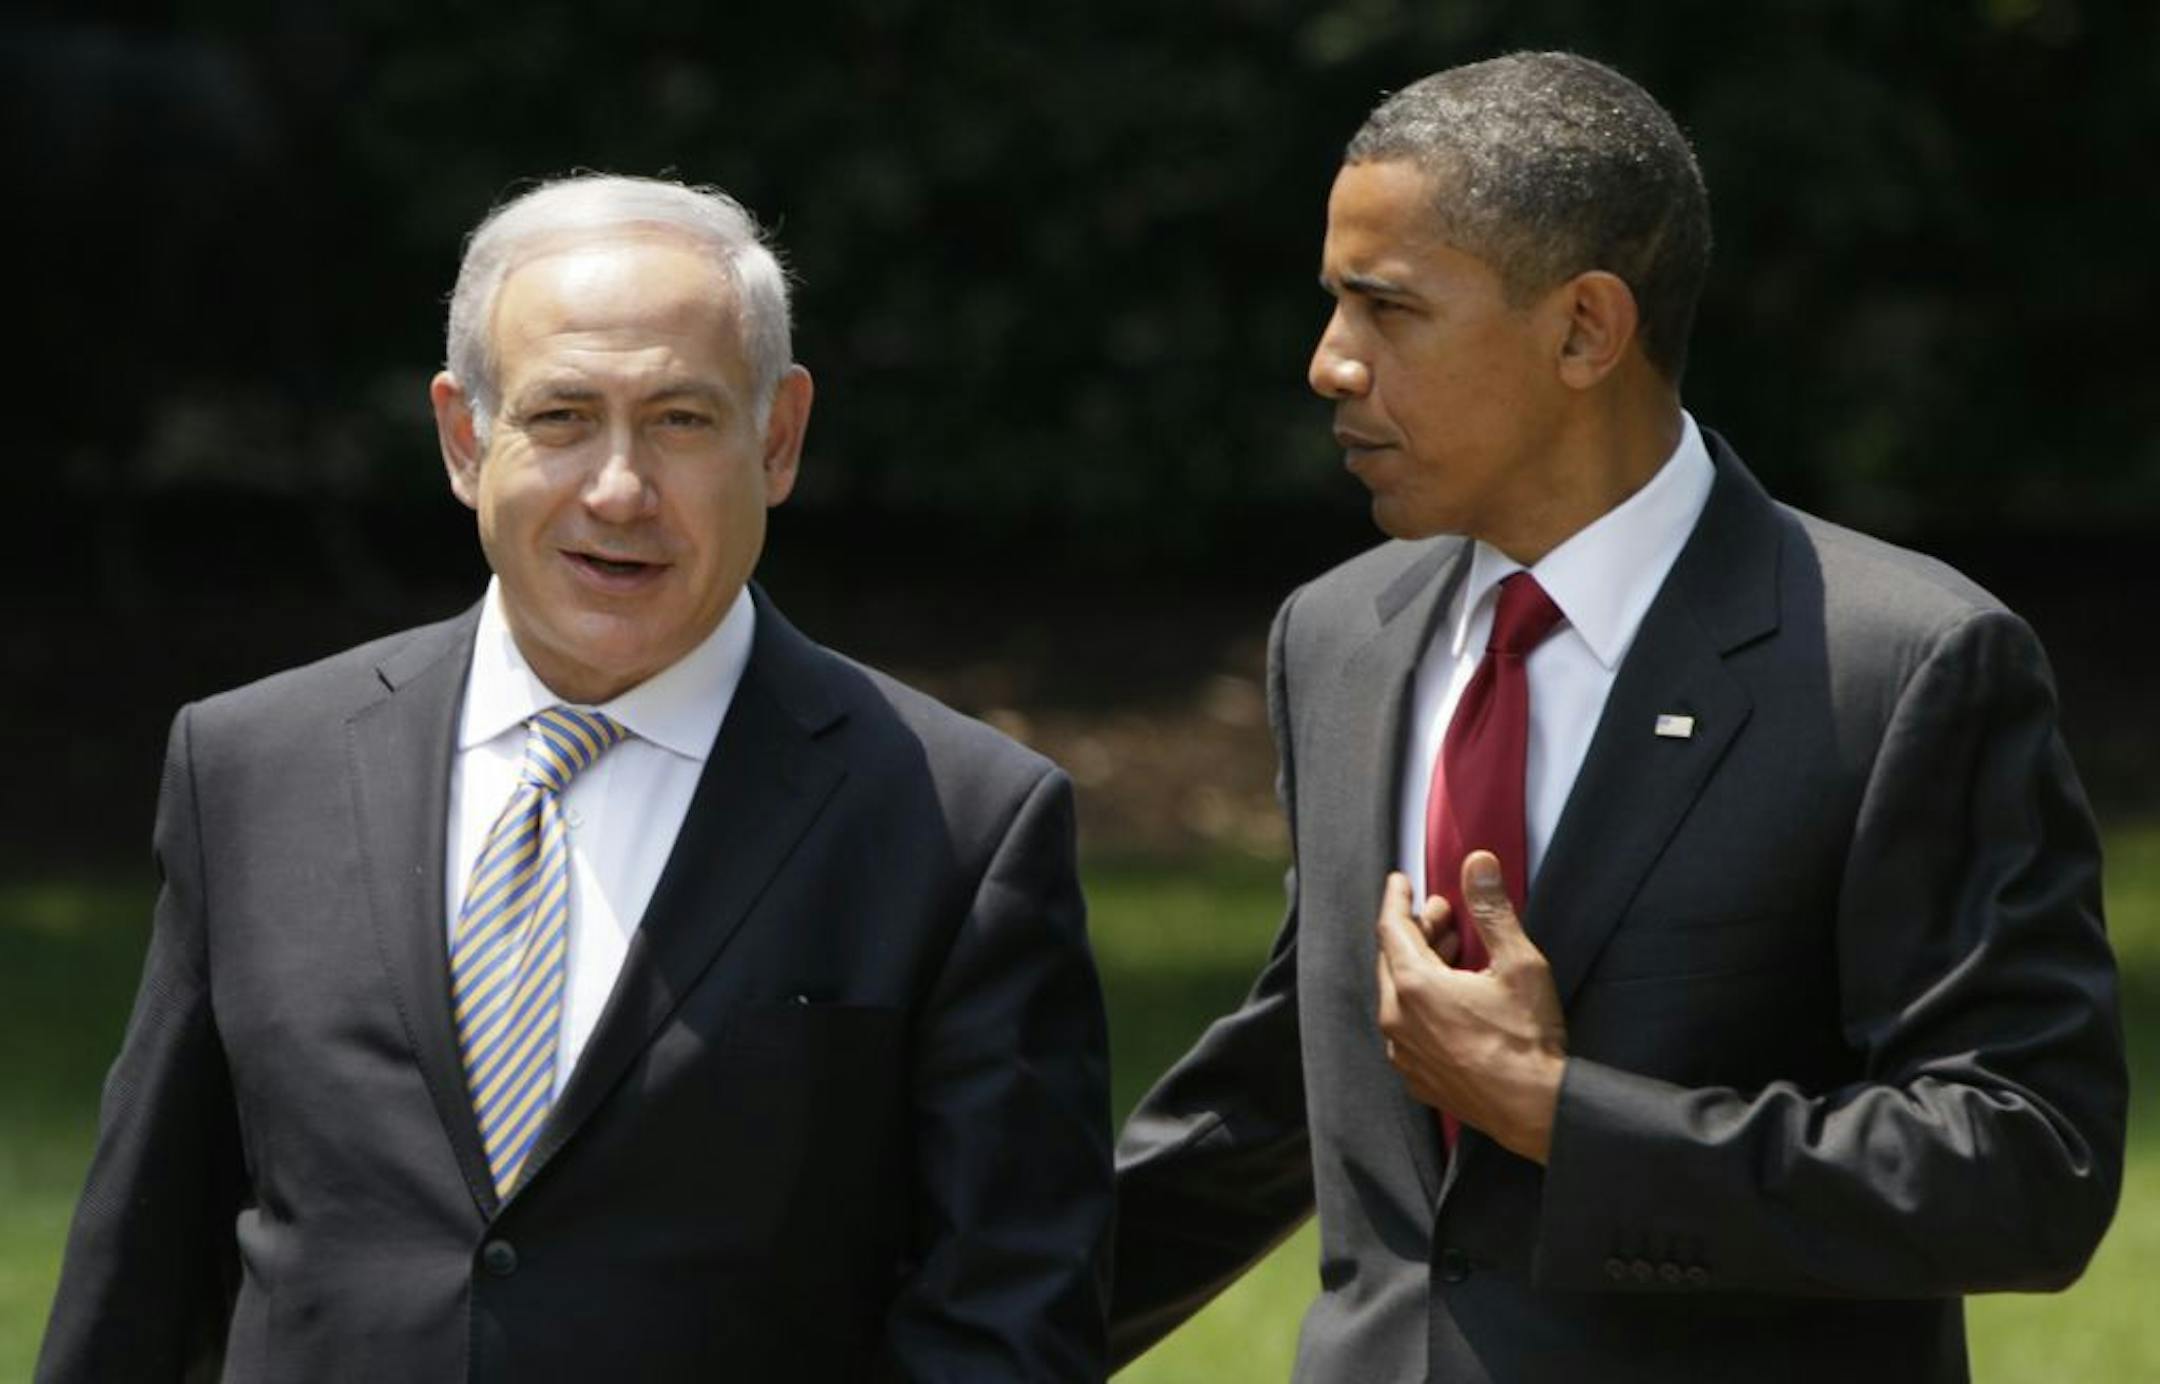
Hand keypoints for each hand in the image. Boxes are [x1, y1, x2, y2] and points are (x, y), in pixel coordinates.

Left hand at [1375, 852, 1567, 1163]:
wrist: (1535, 1111)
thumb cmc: (1527, 1039)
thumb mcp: (1517, 963)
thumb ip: (1492, 910)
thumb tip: (1477, 863)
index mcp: (1413, 986)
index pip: (1390, 928)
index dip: (1396, 899)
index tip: (1400, 881)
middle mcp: (1396, 1019)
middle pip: (1393, 960)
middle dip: (1415, 932)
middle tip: (1443, 914)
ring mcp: (1404, 1053)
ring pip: (1398, 996)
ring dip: (1420, 968)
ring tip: (1452, 950)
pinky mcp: (1417, 1078)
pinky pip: (1406, 1029)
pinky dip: (1420, 1005)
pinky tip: (1450, 1001)